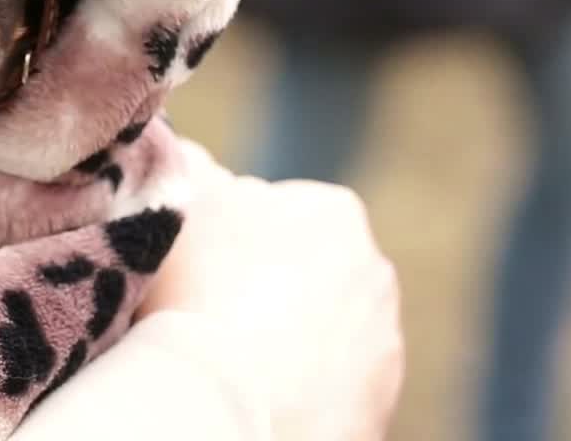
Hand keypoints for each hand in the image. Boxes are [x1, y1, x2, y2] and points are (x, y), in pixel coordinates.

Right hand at [138, 177, 403, 440]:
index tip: (194, 259)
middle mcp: (376, 273)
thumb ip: (195, 166)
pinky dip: (294, 391)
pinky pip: (324, 391)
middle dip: (262, 285)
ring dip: (280, 340)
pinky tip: (252, 394)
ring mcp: (383, 347)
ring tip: (227, 358)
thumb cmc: (204, 288)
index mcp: (334, 210)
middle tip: (205, 308)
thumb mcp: (186, 198)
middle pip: (301, 270)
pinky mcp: (376, 411)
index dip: (226, 231)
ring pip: (317, 333)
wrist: (236, 404)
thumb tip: (196, 160)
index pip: (273, 208)